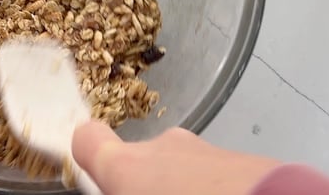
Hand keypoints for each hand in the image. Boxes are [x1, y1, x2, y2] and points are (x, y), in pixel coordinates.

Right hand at [72, 121, 280, 194]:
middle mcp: (160, 148)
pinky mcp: (241, 160)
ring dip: (185, 192)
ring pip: (181, 171)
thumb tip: (122, 185)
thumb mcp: (131, 192)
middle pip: (139, 164)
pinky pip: (216, 178)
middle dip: (146, 188)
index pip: (87, 139)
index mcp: (125, 168)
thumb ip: (122, 187)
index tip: (94, 175)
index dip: (88, 154)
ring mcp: (204, 151)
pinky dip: (217, 193)